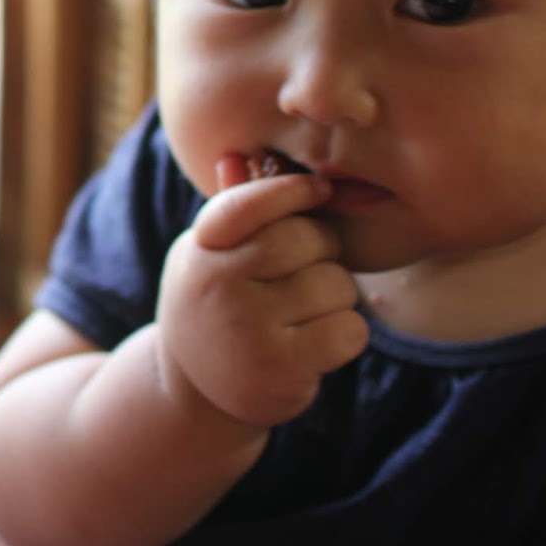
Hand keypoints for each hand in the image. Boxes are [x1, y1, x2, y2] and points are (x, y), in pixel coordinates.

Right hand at [156, 155, 368, 427]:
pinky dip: (346, 336)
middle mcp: (216, 284)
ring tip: (306, 313)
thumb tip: (243, 154)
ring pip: (335, 285)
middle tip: (310, 268)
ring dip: (336, 299)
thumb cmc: (216, 305)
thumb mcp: (209, 257)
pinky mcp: (281, 367)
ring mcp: (247, 327)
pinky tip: (317, 345)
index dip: (292, 191)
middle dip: (323, 250)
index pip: (250, 202)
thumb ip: (232, 210)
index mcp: (199, 249)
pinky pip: (349, 330)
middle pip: (307, 240)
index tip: (318, 191)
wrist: (195, 391)